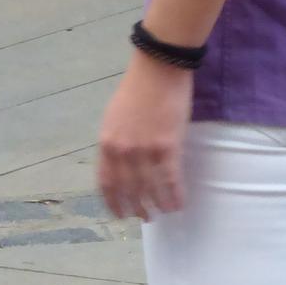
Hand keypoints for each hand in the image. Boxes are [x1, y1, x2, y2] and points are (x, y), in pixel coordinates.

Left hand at [97, 53, 193, 220]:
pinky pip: (171, 181)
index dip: (113, 203)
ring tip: (163, 212)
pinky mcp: (167, 147)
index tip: (120, 215)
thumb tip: (121, 166)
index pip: (106, 183)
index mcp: (107, 142)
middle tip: (145, 217)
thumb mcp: (114, 117)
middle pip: (129, 191)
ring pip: (150, 190)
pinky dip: (175, 197)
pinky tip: (180, 204)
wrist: (158, 67)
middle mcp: (122, 151)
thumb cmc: (137, 88)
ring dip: (157, 206)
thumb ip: (115, 142)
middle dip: (137, 208)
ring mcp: (144, 150)